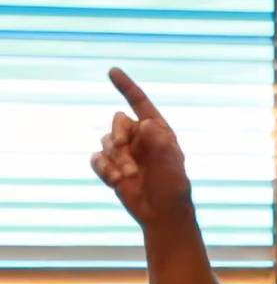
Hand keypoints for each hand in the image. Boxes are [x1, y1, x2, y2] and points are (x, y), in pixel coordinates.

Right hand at [90, 68, 193, 228]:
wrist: (160, 212)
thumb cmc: (172, 188)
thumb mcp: (172, 165)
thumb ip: (160, 144)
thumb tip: (145, 123)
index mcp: (157, 131)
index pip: (140, 104)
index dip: (126, 87)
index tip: (112, 71)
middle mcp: (139, 137)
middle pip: (117, 121)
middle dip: (120, 137)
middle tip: (132, 161)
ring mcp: (123, 151)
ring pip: (105, 141)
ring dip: (116, 160)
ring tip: (131, 176)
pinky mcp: (110, 165)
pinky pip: (96, 158)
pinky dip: (105, 170)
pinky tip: (118, 182)